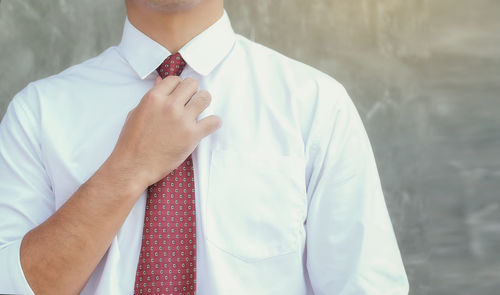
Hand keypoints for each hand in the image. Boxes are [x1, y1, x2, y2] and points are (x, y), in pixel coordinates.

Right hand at [103, 76, 220, 192]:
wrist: (134, 166)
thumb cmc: (132, 142)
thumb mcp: (136, 113)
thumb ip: (151, 96)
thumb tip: (160, 81)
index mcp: (154, 98)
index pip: (175, 79)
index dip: (178, 86)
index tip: (180, 94)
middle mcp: (169, 105)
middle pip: (192, 84)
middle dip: (192, 91)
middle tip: (191, 101)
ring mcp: (182, 120)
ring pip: (204, 98)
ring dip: (204, 102)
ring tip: (200, 111)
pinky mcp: (192, 135)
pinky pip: (213, 121)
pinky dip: (214, 122)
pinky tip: (210, 125)